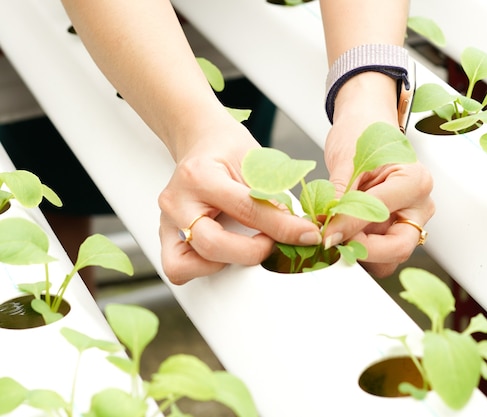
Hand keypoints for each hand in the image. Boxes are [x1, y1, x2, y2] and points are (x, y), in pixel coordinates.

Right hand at [158, 120, 321, 283]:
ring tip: (243, 248)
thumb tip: (298, 231)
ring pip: (185, 265)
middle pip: (212, 244)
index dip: (283, 228)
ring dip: (221, 265)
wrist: (201, 140)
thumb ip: (273, 197)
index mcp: (200, 175)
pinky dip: (203, 268)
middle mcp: (177, 200)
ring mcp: (167, 220)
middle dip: (251, 253)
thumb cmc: (226, 148)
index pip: (247, 210)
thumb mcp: (256, 162)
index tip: (307, 234)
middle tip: (271, 243)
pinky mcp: (166, 235)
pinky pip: (178, 268)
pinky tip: (224, 254)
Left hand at [323, 79, 434, 277]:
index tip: (325, 233)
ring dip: (359, 254)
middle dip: (363, 251)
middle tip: (333, 242)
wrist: (367, 125)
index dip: (349, 227)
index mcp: (415, 181)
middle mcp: (420, 205)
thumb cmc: (363, 133)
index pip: (381, 213)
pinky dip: (358, 251)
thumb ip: (339, 194)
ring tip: (334, 237)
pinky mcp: (395, 230)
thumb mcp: (347, 160)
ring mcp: (410, 220)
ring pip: (389, 257)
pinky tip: (339, 237)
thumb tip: (325, 225)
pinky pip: (380, 255)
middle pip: (398, 248)